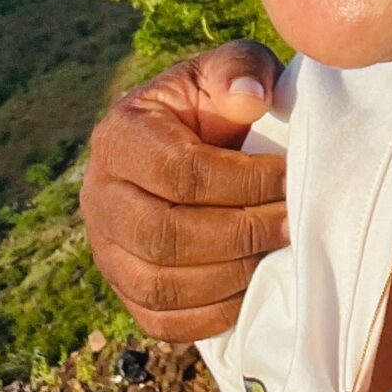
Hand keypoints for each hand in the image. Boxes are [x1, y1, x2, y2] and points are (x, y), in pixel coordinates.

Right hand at [80, 42, 287, 342]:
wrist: (195, 146)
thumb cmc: (219, 105)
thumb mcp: (231, 70)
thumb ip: (240, 70)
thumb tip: (250, 97)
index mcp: (120, 137)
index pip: (180, 171)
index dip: (244, 181)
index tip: (291, 178)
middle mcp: (99, 197)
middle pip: (165, 234)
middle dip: (241, 233)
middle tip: (293, 224)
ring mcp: (106, 250)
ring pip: (161, 284)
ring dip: (231, 276)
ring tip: (278, 254)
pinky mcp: (125, 290)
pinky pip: (162, 321)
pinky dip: (212, 314)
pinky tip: (252, 288)